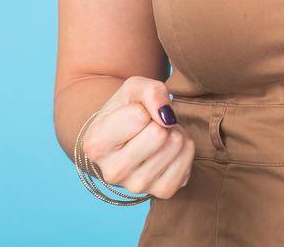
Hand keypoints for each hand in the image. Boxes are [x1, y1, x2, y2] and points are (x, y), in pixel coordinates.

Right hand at [82, 76, 194, 197]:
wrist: (128, 139)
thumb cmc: (127, 110)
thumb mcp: (133, 90)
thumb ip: (150, 92)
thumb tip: (167, 116)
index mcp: (96, 145)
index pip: (138, 116)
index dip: (143, 108)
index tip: (136, 114)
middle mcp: (113, 172)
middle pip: (158, 135)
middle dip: (161, 121)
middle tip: (152, 124)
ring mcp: (137, 186)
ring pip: (175, 145)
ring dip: (174, 132)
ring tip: (160, 134)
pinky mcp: (161, 192)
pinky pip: (187, 161)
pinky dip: (185, 148)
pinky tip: (169, 148)